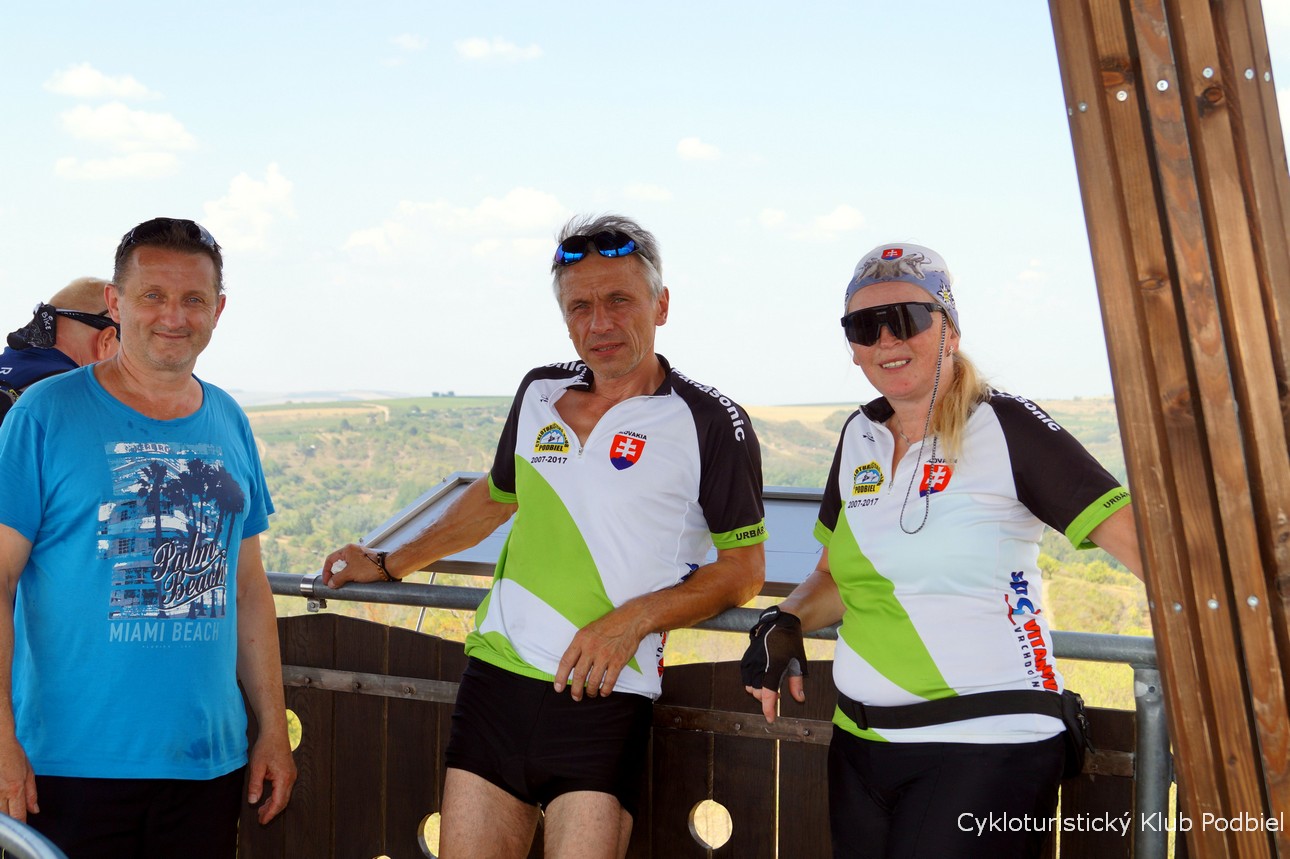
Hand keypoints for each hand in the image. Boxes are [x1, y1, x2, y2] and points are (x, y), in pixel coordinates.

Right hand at [0, 734, 36, 821]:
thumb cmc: (13, 754)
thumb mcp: (28, 772)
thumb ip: (31, 793)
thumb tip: (34, 810)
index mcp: (15, 789)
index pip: (18, 815)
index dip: (21, 824)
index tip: (22, 826)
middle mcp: (1, 792)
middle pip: (5, 816)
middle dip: (10, 821)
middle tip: (14, 816)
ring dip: (3, 813)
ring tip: (7, 803)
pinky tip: (2, 799)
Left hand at [246, 731, 295, 824]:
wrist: (275, 732)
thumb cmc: (266, 747)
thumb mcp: (256, 766)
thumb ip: (255, 785)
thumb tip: (253, 801)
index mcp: (284, 778)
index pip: (278, 802)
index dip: (270, 813)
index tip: (262, 821)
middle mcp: (291, 778)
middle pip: (283, 801)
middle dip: (272, 811)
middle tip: (260, 818)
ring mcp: (291, 775)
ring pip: (284, 796)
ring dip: (273, 804)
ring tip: (261, 810)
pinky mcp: (289, 772)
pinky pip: (284, 789)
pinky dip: (276, 796)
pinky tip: (267, 798)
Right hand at [321, 544, 384, 586]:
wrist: (388, 568)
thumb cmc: (371, 567)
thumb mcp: (350, 574)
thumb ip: (338, 578)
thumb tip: (330, 584)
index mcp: (347, 550)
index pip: (330, 559)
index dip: (326, 571)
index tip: (326, 581)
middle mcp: (353, 551)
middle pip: (338, 563)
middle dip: (335, 574)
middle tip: (334, 583)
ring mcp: (359, 557)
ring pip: (346, 567)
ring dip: (343, 576)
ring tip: (343, 584)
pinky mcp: (365, 563)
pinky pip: (354, 569)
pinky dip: (351, 576)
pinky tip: (352, 582)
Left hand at [554, 610, 646, 700]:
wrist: (630, 620)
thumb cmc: (608, 625)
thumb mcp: (587, 631)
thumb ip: (579, 647)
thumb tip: (571, 665)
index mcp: (581, 640)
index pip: (566, 662)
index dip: (560, 677)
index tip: (558, 687)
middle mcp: (591, 649)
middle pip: (579, 675)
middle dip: (575, 690)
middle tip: (575, 696)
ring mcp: (605, 656)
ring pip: (593, 681)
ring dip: (590, 691)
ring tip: (590, 694)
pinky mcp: (618, 662)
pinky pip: (609, 681)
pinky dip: (605, 690)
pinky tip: (603, 692)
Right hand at [741, 606, 807, 723]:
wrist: (779, 623)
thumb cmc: (791, 642)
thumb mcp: (799, 662)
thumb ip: (797, 683)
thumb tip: (799, 699)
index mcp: (774, 665)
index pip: (768, 692)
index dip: (769, 709)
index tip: (771, 719)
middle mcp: (759, 664)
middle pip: (758, 693)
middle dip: (766, 698)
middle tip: (778, 694)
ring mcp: (751, 661)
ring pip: (750, 687)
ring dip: (759, 691)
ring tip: (770, 686)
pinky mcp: (746, 659)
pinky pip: (746, 678)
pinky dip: (752, 684)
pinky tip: (762, 680)